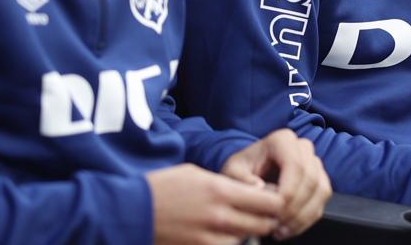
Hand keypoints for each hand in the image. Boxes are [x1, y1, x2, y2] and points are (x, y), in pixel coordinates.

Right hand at [146, 163, 282, 244]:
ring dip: (248, 232)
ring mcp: (210, 237)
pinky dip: (229, 242)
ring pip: (247, 238)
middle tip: (261, 213)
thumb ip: (229, 185)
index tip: (274, 198)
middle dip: (267, 219)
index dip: (277, 201)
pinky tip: (221, 233)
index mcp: (222, 190)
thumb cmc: (165, 186)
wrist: (133, 211)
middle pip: (264, 224)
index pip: (270, 202)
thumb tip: (255, 193)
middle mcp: (220, 216)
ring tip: (237, 221)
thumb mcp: (198, 174)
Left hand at [222, 129, 331, 239]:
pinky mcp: (319, 178)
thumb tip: (261, 188)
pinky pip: (322, 200)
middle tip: (277, 224)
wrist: (249, 174)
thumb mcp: (232, 172)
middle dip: (295, 207)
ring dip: (303, 215)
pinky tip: (289, 227)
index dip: (288, 192)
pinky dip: (308, 218)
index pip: (295, 166)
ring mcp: (314, 162)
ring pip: (321, 190)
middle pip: (310, 179)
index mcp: (282, 140)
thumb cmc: (242, 170)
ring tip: (281, 230)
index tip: (275, 211)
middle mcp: (302, 147)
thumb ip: (242, 179)